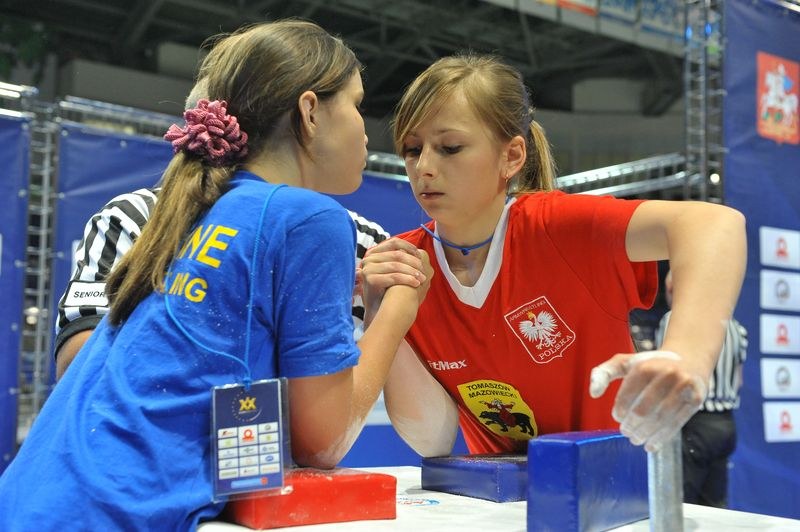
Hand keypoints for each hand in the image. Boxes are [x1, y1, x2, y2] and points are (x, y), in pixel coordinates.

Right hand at [359, 238, 427, 324]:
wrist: (379, 310)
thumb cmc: (390, 290)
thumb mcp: (393, 270)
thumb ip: (401, 259)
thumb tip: (420, 251)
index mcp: (374, 253)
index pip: (394, 243)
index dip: (409, 247)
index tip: (420, 256)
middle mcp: (368, 258)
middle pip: (396, 254)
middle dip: (413, 262)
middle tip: (423, 269)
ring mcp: (368, 268)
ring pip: (396, 265)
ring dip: (412, 271)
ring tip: (422, 278)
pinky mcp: (370, 279)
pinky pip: (394, 277)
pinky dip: (407, 279)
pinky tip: (416, 284)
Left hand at [589, 350, 706, 452]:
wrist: (689, 361)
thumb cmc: (651, 365)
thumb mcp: (625, 363)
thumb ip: (603, 373)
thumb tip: (593, 393)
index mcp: (646, 366)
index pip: (627, 395)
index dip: (619, 411)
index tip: (617, 418)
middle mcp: (666, 375)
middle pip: (643, 411)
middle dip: (631, 426)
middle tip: (626, 433)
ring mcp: (683, 387)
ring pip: (660, 419)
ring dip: (645, 434)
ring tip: (636, 440)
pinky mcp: (696, 399)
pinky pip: (676, 423)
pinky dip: (662, 438)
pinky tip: (651, 446)